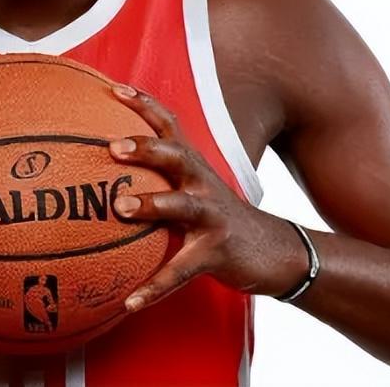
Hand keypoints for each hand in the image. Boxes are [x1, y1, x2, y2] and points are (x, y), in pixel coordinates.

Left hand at [108, 84, 307, 310]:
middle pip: (175, 156)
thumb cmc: (222, 218)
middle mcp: (203, 185)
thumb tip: (110, 165)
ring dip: (148, 206)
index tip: (114, 88)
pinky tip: (130, 302)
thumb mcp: (196, 189)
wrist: (278, 252)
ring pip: (179, 207)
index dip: (144, 104)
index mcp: (194, 167)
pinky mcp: (215, 253)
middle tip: (113, 147)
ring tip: (118, 208)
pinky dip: (153, 287)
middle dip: (146, 148)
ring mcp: (211, 218)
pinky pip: (179, 271)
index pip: (169, 126)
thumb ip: (162, 177)